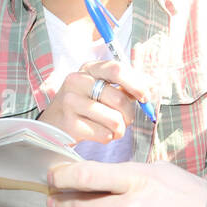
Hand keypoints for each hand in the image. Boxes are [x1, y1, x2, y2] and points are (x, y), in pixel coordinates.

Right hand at [39, 60, 153, 145]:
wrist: (52, 125)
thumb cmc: (84, 106)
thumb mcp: (101, 89)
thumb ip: (126, 86)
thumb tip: (153, 85)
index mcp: (89, 68)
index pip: (116, 70)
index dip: (136, 84)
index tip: (145, 97)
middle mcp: (76, 81)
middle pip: (118, 98)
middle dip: (129, 114)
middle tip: (127, 120)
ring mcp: (70, 102)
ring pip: (113, 119)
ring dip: (119, 129)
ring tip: (114, 129)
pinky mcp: (69, 124)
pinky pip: (103, 134)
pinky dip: (108, 138)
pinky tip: (99, 134)